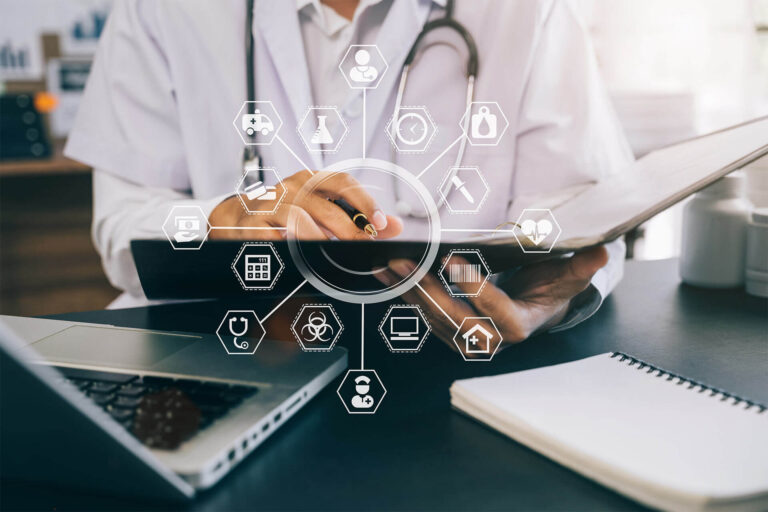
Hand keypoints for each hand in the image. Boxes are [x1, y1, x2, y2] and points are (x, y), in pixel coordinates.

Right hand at [209, 169, 402, 239]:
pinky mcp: (251, 225)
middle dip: (349, 231)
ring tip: (332, 253)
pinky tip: (299, 256)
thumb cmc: (285, 213)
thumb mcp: (320, 210)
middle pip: (326, 207)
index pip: (342, 183)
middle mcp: (290, 188)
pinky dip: (289, 248)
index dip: (365, 202)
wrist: (236, 217)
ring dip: (321, 240)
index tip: (381, 223)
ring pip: (300, 220)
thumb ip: (357, 217)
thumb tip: (396, 226)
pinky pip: (274, 238)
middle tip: (363, 247)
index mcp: (310, 179)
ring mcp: (269, 204)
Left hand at [377, 246, 608, 349]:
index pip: (495, 310)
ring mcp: (466, 339)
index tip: (454, 261)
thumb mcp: (567, 277)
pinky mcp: (449, 333)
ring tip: (390, 264)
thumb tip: (601, 251)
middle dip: (428, 291)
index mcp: (519, 326)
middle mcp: (490, 339)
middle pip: (455, 319)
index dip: (475, 287)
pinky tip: (389, 274)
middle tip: (408, 263)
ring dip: (409, 291)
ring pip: (433, 318)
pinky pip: (423, 314)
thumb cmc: (549, 289)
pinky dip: (404, 293)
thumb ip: (581, 266)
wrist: (534, 308)